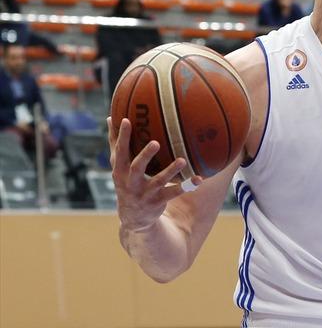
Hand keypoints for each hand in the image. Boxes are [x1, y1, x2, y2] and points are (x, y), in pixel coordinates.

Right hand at [108, 117, 198, 231]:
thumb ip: (115, 143)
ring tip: (182, 160)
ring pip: (159, 181)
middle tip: (155, 142)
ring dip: (170, 171)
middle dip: (145, 156)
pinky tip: (198, 179)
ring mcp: (145, 193)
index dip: (122, 136)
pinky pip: (174, 193)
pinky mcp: (158, 201)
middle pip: (136, 167)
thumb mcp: (118, 165)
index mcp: (120, 170)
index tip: (126, 120)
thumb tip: (111, 116)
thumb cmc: (126, 182)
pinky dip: (187, 186)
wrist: (133, 217)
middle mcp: (131, 182)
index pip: (119, 151)